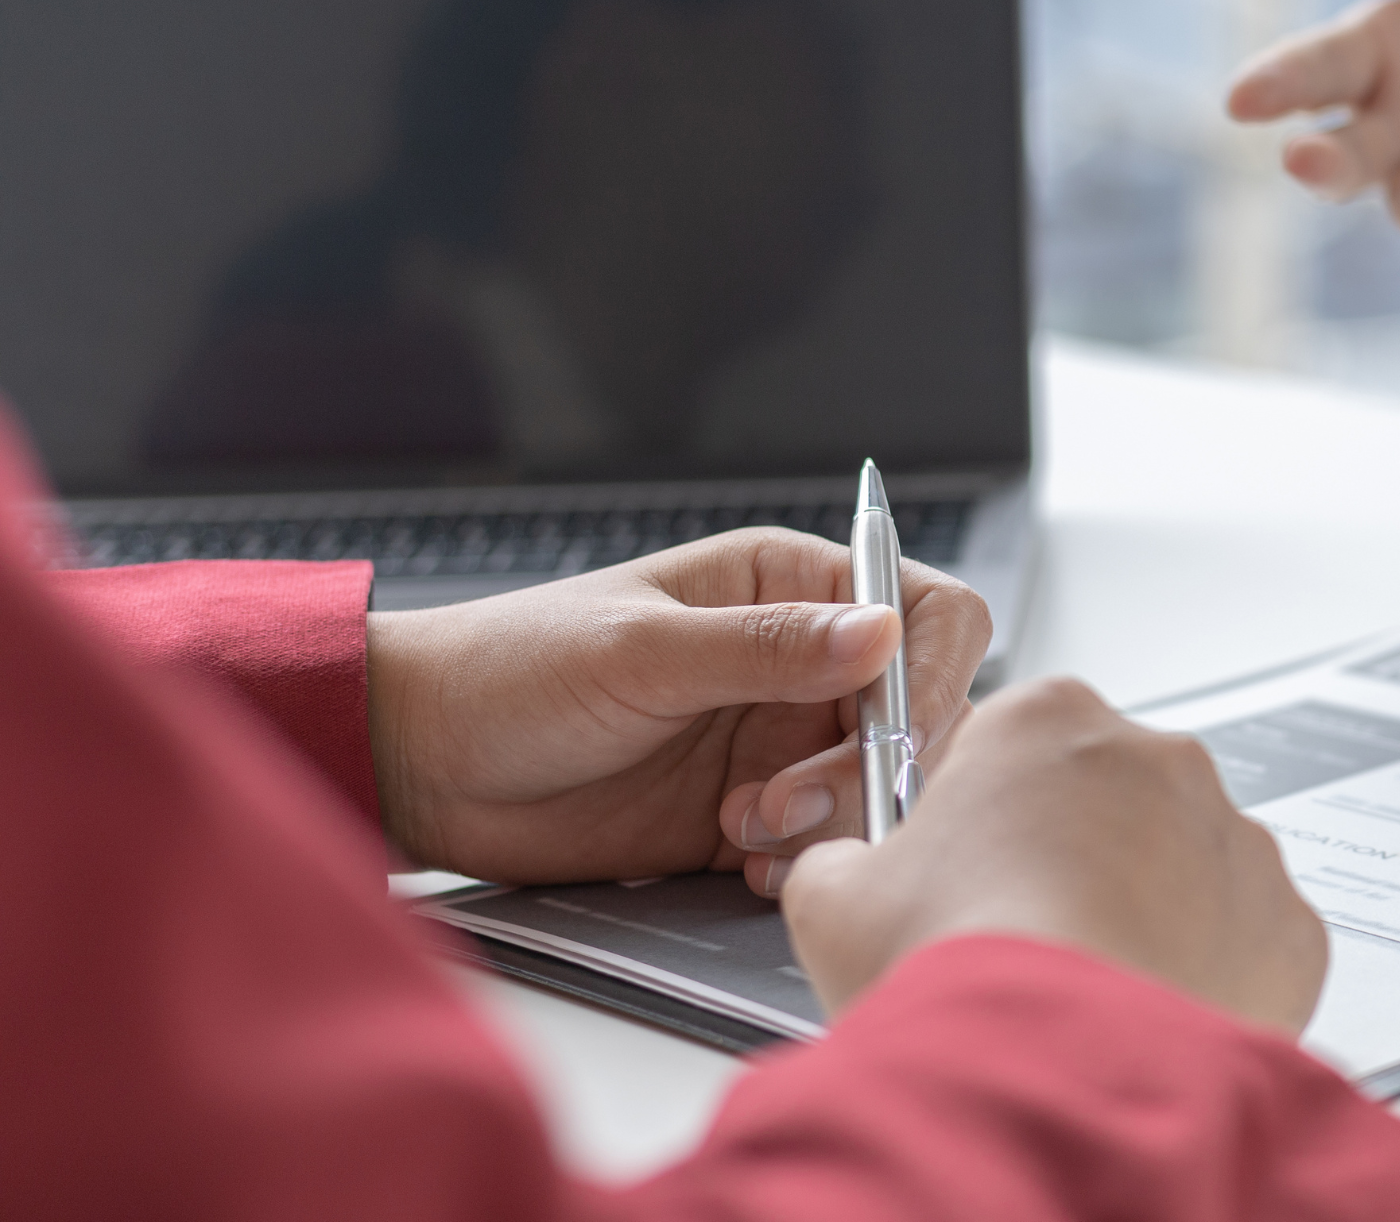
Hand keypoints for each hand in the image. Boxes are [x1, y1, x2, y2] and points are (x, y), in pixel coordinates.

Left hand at [369, 528, 990, 886]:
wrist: (422, 766)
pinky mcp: (754, 814)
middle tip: (791, 800)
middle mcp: (799, 660)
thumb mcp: (638, 652)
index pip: (923, 611)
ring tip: (746, 827)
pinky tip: (743, 859)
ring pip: (880, 786)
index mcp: (787, 585)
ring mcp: (781, 740)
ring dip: (834, 818)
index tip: (895, 726)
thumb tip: (879, 632)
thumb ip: (763, 647)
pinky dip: (804, 861)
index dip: (931, 669)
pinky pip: (825, 843)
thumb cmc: (510, 673)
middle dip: (874, 764)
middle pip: (918, 711)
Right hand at [782, 676, 1327, 1033]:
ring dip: (1138, 911)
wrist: (1059, 1077)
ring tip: (1077, 987)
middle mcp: (1158, 758)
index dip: (976, 809)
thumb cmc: (958, 972)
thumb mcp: (834, 900)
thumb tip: (843, 867)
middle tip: (1015, 935)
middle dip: (1065, 856)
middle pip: (1103, 797)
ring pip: (1180, 866)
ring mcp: (1235, 838)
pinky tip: (1141, 1014)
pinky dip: (1201, 973)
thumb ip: (840, 857)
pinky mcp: (1288, 923)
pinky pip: (1241, 940)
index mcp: (1046, 720)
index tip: (959, 863)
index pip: (1008, 740)